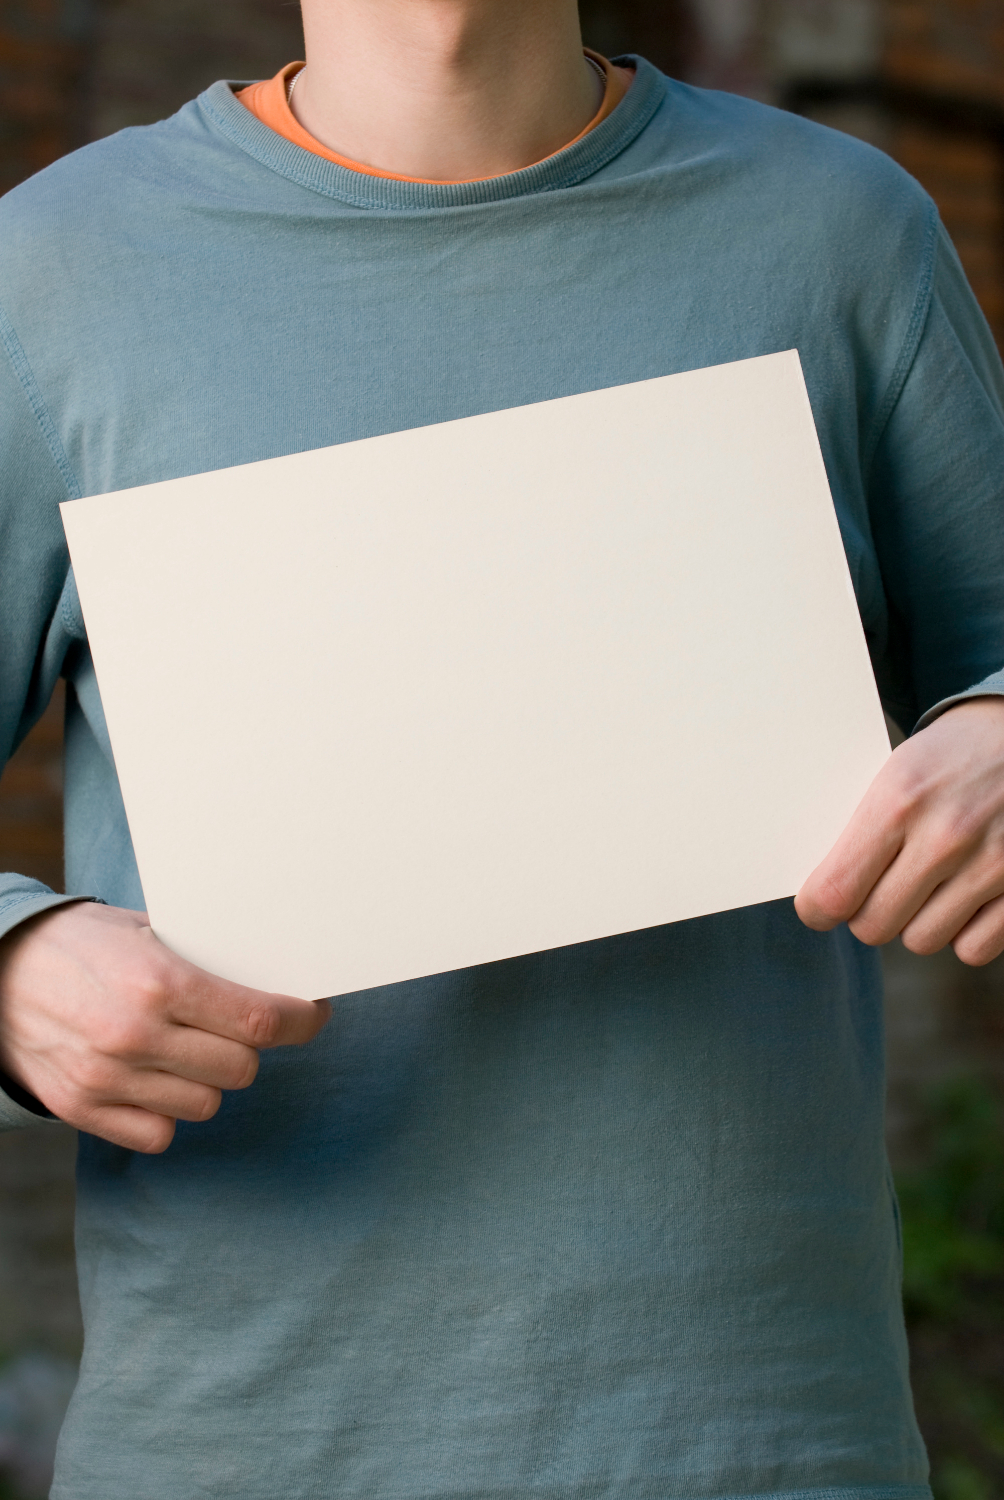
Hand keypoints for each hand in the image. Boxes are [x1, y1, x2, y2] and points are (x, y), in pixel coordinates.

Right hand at [0, 902, 330, 1151]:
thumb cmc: (81, 943)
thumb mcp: (146, 930)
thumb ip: (205, 958)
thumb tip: (275, 975)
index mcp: (159, 981)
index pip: (261, 1020)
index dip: (301, 1021)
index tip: (312, 1015)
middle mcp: (135, 1035)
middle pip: (241, 1069)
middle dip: (250, 1049)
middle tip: (238, 1029)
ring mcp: (107, 1078)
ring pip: (206, 1106)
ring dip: (209, 1082)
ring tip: (187, 1050)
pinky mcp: (82, 1109)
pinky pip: (160, 1135)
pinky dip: (168, 1114)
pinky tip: (156, 1080)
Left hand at [796, 696, 1003, 965]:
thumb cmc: (954, 753)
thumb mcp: (897, 770)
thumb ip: (863, 828)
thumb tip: (823, 890)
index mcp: (899, 800)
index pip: (835, 891)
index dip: (817, 910)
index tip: (818, 909)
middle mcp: (945, 837)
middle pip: (873, 926)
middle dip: (867, 914)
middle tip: (875, 891)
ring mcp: (990, 865)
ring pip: (921, 941)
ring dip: (916, 922)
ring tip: (925, 886)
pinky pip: (973, 948)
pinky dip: (963, 932)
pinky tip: (962, 898)